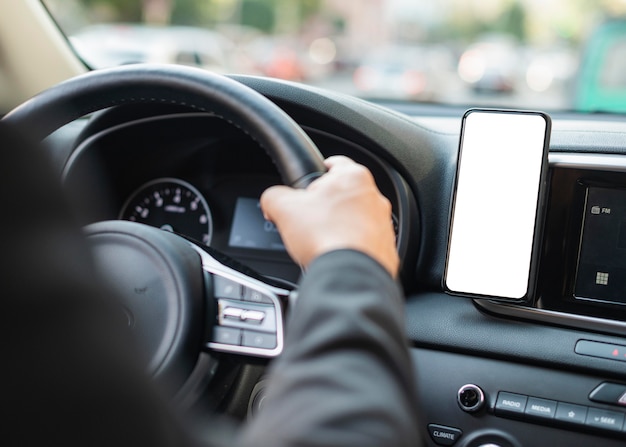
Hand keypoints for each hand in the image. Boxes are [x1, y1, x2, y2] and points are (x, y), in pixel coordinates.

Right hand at [260, 156, 398, 276]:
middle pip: (344, 194)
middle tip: (309, 218)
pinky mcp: (386, 248)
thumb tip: (271, 200)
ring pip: (357, 219)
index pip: (334, 162)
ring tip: (322, 241)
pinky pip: (366, 243)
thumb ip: (274, 196)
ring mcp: (383, 224)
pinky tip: (337, 255)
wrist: (350, 275)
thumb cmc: (326, 237)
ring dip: (341, 227)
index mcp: (353, 177)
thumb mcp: (284, 208)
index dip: (316, 172)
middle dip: (327, 205)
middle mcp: (374, 198)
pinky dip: (353, 248)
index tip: (310, 183)